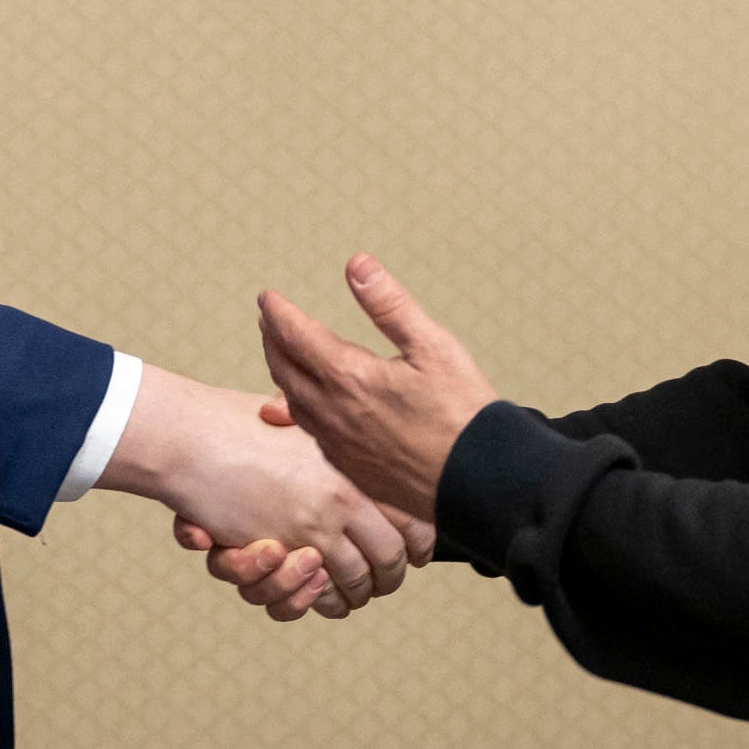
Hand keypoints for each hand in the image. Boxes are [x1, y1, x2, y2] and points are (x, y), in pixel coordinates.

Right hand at [173, 398, 436, 619]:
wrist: (195, 438)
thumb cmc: (238, 425)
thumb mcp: (300, 425)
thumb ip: (327, 440)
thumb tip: (359, 451)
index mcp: (354, 466)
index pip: (411, 515)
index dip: (422, 543)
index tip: (421, 554)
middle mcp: (345, 498)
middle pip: (391, 557)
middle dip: (389, 579)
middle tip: (383, 584)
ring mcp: (318, 527)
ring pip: (358, 581)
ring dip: (356, 595)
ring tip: (353, 595)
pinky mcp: (288, 550)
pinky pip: (320, 592)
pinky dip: (322, 601)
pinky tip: (324, 596)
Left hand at [256, 254, 497, 521]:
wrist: (481, 483)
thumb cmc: (463, 413)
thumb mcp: (433, 346)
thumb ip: (390, 305)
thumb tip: (357, 264)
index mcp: (350, 377)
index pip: (295, 336)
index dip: (277, 313)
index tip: (267, 297)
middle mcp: (334, 413)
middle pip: (284, 369)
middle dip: (272, 339)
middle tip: (268, 320)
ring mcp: (339, 446)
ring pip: (294, 403)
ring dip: (282, 373)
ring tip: (282, 355)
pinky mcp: (350, 469)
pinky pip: (311, 433)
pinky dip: (300, 408)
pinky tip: (309, 406)